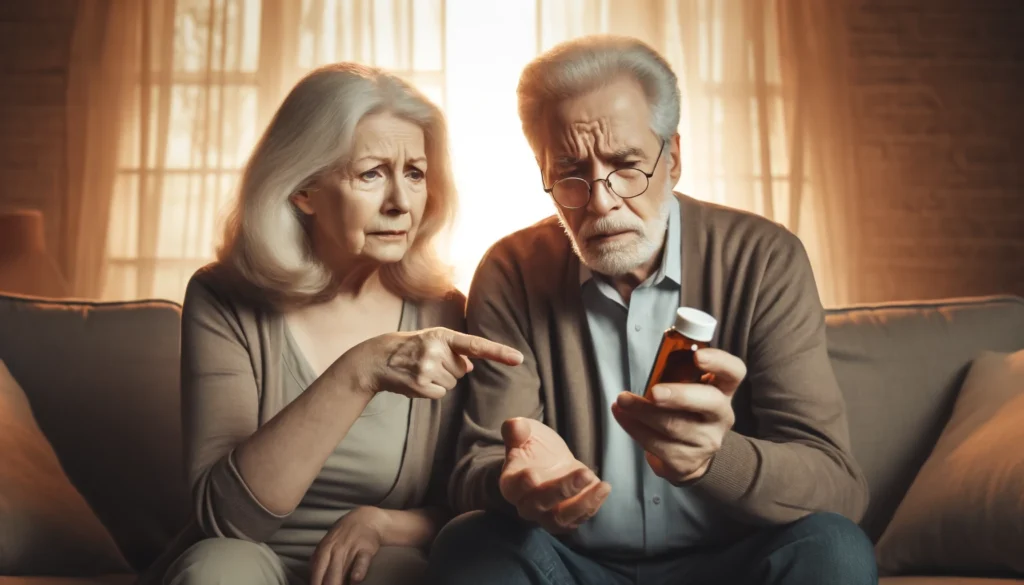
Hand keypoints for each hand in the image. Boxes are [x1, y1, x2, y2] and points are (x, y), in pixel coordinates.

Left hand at [310, 506, 388, 584]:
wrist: (366, 518)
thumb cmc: (344, 536)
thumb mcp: (327, 545)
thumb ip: (319, 561)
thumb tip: (312, 579)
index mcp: (323, 550)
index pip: (316, 572)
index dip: (315, 584)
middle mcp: (335, 550)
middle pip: (327, 573)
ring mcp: (350, 548)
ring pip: (342, 570)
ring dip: (338, 582)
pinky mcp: (366, 548)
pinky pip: (361, 561)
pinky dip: (358, 570)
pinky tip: (356, 579)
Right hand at [339, 327, 523, 399]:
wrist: (378, 358)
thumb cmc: (411, 348)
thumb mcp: (433, 341)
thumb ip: (455, 351)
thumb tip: (470, 366)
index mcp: (443, 335)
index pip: (476, 345)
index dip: (499, 352)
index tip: (519, 359)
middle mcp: (436, 349)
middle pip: (461, 371)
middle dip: (448, 370)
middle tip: (426, 363)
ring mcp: (427, 367)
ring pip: (451, 384)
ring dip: (438, 381)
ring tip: (419, 370)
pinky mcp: (419, 385)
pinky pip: (440, 394)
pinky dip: (430, 391)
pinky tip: (416, 381)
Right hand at [499, 417, 610, 532]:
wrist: (551, 463)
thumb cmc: (534, 447)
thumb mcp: (526, 432)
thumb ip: (518, 430)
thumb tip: (515, 424)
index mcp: (511, 483)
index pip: (513, 488)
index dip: (522, 484)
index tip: (533, 475)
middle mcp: (526, 504)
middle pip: (539, 505)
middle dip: (562, 490)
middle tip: (583, 473)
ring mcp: (546, 515)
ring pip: (560, 519)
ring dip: (581, 504)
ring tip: (600, 485)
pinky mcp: (566, 519)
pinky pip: (578, 519)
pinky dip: (592, 506)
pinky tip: (603, 488)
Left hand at [611, 348, 745, 482]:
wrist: (693, 457)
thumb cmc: (686, 412)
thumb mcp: (690, 390)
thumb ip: (679, 374)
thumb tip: (655, 359)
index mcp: (723, 390)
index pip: (733, 372)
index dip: (719, 362)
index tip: (697, 356)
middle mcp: (721, 415)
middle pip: (709, 402)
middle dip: (679, 395)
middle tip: (654, 392)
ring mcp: (706, 441)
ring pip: (674, 426)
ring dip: (643, 411)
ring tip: (622, 400)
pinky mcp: (686, 462)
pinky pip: (656, 444)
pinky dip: (634, 427)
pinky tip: (622, 416)